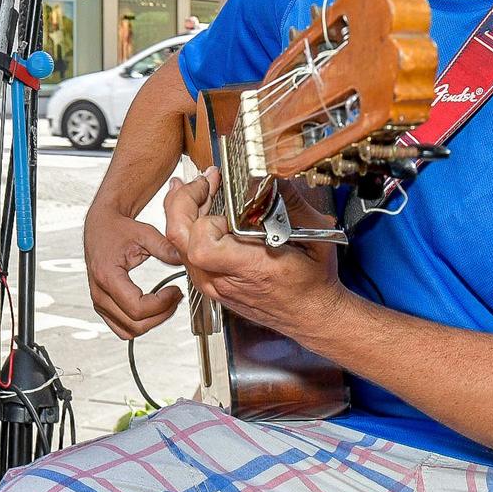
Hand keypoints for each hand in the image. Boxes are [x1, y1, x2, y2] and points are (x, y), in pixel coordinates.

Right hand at [85, 199, 185, 338]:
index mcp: (107, 276)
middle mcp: (99, 293)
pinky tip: (154, 307)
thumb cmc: (117, 228)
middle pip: (135, 324)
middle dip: (162, 314)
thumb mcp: (144, 233)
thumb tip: (185, 261)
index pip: (137, 308)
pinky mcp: (102, 306)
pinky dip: (140, 323)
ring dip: (152, 322)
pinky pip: (122, 327)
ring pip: (129, 330)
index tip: (175, 291)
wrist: (100, 226)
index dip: (162, 305)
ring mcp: (99, 302)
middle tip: (176, 297)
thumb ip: (165, 248)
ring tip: (167, 303)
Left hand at [164, 169, 350, 342]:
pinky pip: (186, 252)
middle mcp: (222, 279)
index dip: (207, 217)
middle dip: (184, 200)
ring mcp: (212, 284)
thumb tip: (273, 176)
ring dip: (183, 211)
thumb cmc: (313, 283)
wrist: (311, 314)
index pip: (202, 245)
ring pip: (177, 244)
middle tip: (204, 181)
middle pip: (178, 238)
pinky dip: (188, 227)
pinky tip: (198, 211)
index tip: (224, 198)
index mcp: (249, 269)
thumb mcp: (315, 237)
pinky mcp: (209, 283)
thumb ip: (292, 202)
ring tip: (198, 188)